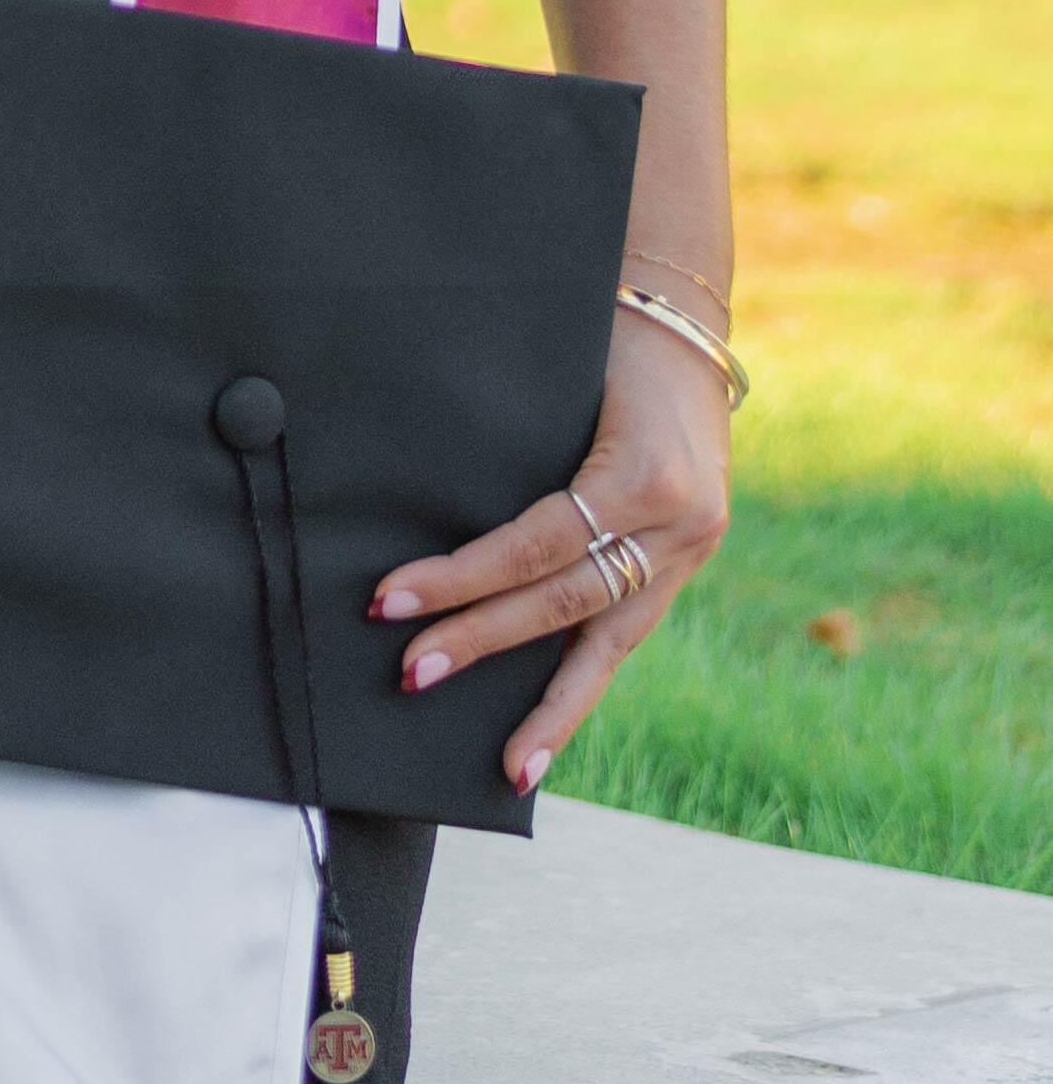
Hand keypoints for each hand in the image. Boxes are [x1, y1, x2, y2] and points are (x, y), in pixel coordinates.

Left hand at [372, 299, 731, 796]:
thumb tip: (414, 503)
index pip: (535, 543)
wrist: (684, 315)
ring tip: (510, 767)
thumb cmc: (596, 332)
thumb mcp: (559, 374)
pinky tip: (550, 728)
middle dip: (483, 640)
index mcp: (642, 472)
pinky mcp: (688, 558)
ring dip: (552, 704)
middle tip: (409, 672)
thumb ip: (509, 445)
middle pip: (564, 599)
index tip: (390, 599)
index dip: (461, 577)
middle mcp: (679, 521)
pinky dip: (587, 680)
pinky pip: (629, 631)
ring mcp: (692, 547)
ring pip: (611, 642)